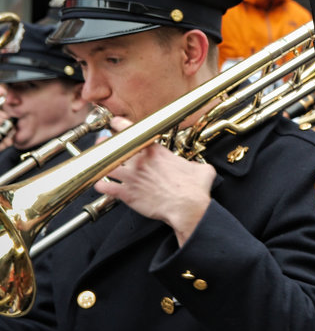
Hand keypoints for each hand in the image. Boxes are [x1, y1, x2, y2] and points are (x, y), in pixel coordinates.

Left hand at [96, 117, 215, 245]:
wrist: (187, 207)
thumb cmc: (195, 188)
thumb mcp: (201, 169)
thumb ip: (195, 164)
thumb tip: (200, 167)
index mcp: (157, 152)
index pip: (134, 132)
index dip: (121, 125)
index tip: (115, 123)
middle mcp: (141, 162)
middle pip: (115, 147)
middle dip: (105, 143)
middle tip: (102, 143)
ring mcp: (132, 177)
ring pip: (107, 165)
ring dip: (100, 162)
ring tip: (96, 161)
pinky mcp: (128, 194)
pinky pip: (107, 188)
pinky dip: (101, 186)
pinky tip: (99, 185)